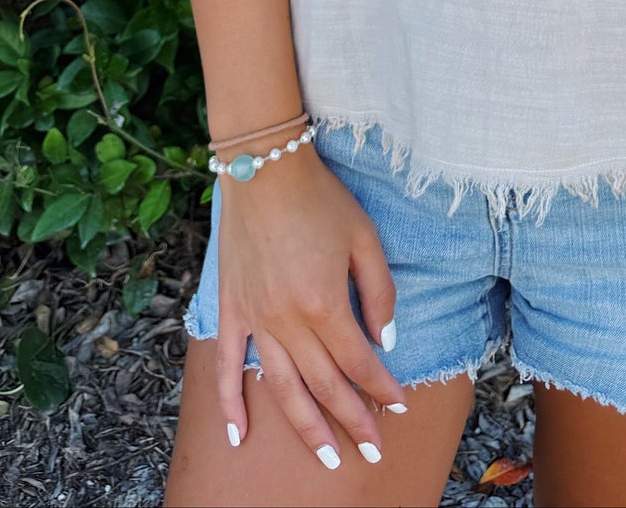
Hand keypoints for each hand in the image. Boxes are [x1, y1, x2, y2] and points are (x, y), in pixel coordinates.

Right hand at [215, 144, 407, 468]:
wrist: (265, 167)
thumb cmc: (320, 199)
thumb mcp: (365, 238)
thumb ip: (380, 292)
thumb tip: (385, 340)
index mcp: (325, 303)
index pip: (359, 362)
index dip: (382, 388)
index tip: (399, 407)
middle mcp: (288, 321)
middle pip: (324, 385)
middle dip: (352, 422)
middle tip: (372, 450)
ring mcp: (255, 318)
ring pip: (281, 388)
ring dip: (305, 427)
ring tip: (325, 458)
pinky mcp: (231, 309)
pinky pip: (226, 365)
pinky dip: (230, 403)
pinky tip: (237, 436)